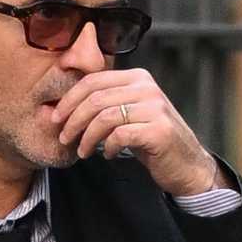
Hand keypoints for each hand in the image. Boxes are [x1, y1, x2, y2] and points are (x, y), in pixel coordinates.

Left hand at [57, 70, 229, 198]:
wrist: (186, 163)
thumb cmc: (151, 140)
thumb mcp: (128, 114)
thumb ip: (106, 104)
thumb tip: (65, 107)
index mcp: (137, 78)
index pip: (93, 80)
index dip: (69, 100)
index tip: (55, 119)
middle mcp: (147, 88)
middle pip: (95, 98)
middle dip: (73, 121)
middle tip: (64, 138)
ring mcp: (155, 108)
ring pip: (105, 117)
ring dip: (87, 137)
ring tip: (83, 151)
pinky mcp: (159, 130)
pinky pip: (120, 135)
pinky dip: (108, 147)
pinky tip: (108, 154)